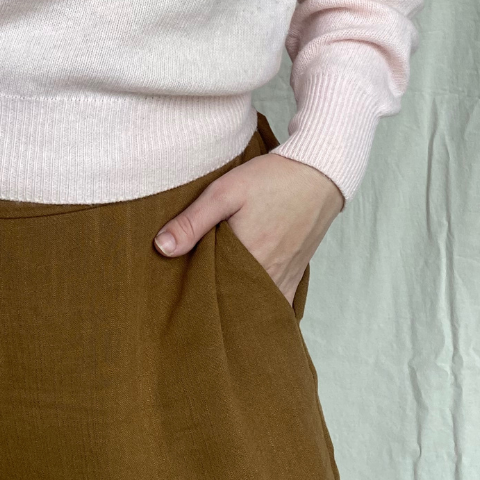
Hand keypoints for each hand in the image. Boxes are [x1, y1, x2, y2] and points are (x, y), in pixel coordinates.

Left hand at [153, 152, 343, 304]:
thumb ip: (193, 221)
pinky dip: (263, 306)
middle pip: (235, 303)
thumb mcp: (225, 191)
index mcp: (247, 259)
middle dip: (215, 306)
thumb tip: (161, 248)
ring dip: (238, 306)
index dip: (194, 295)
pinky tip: (248, 304)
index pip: (212, 293)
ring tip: (217, 303)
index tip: (178, 294)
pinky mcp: (297, 275)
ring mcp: (286, 278)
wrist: (318, 173)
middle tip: (193, 302)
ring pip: (257, 306)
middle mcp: (269, 276)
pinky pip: (279, 304)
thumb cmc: (271, 179)